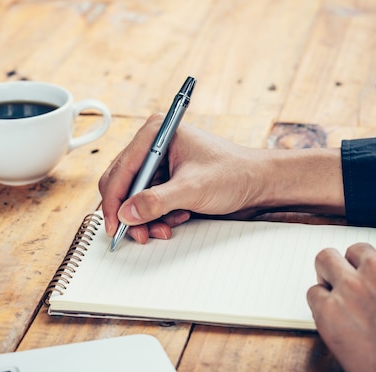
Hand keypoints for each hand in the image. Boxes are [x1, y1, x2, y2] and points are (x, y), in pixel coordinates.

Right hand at [98, 114, 344, 243]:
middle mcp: (154, 145)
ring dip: (146, 219)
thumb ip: (156, 202)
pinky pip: (150, 203)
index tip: (114, 225)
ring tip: (163, 230)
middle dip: (131, 212)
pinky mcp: (168, 181)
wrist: (260, 184)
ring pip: (135, 197)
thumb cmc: (234, 174)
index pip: (121, 168)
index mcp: (156, 133)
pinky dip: (158, 217)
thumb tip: (126, 214)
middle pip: (123, 184)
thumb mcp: (192, 189)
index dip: (114, 199)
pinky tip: (177, 219)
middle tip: (137, 234)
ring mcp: (160, 164)